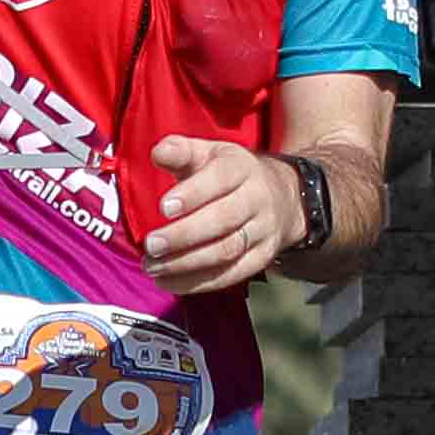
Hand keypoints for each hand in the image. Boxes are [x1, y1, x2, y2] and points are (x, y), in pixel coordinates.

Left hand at [140, 134, 299, 295]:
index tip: (164, 207)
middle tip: (152, 245)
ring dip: (186, 263)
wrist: (283, 197)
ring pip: (227, 250)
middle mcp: (257, 199)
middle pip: (223, 219)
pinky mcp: (262, 257)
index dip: (192, 194)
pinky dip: (198, 282)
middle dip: (184, 235)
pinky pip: (231, 274)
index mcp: (241, 167)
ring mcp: (263, 231)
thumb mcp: (208, 154)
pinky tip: (170, 282)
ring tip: (153, 266)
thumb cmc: (231, 175)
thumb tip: (159, 153)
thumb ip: (180, 151)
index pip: (219, 178)